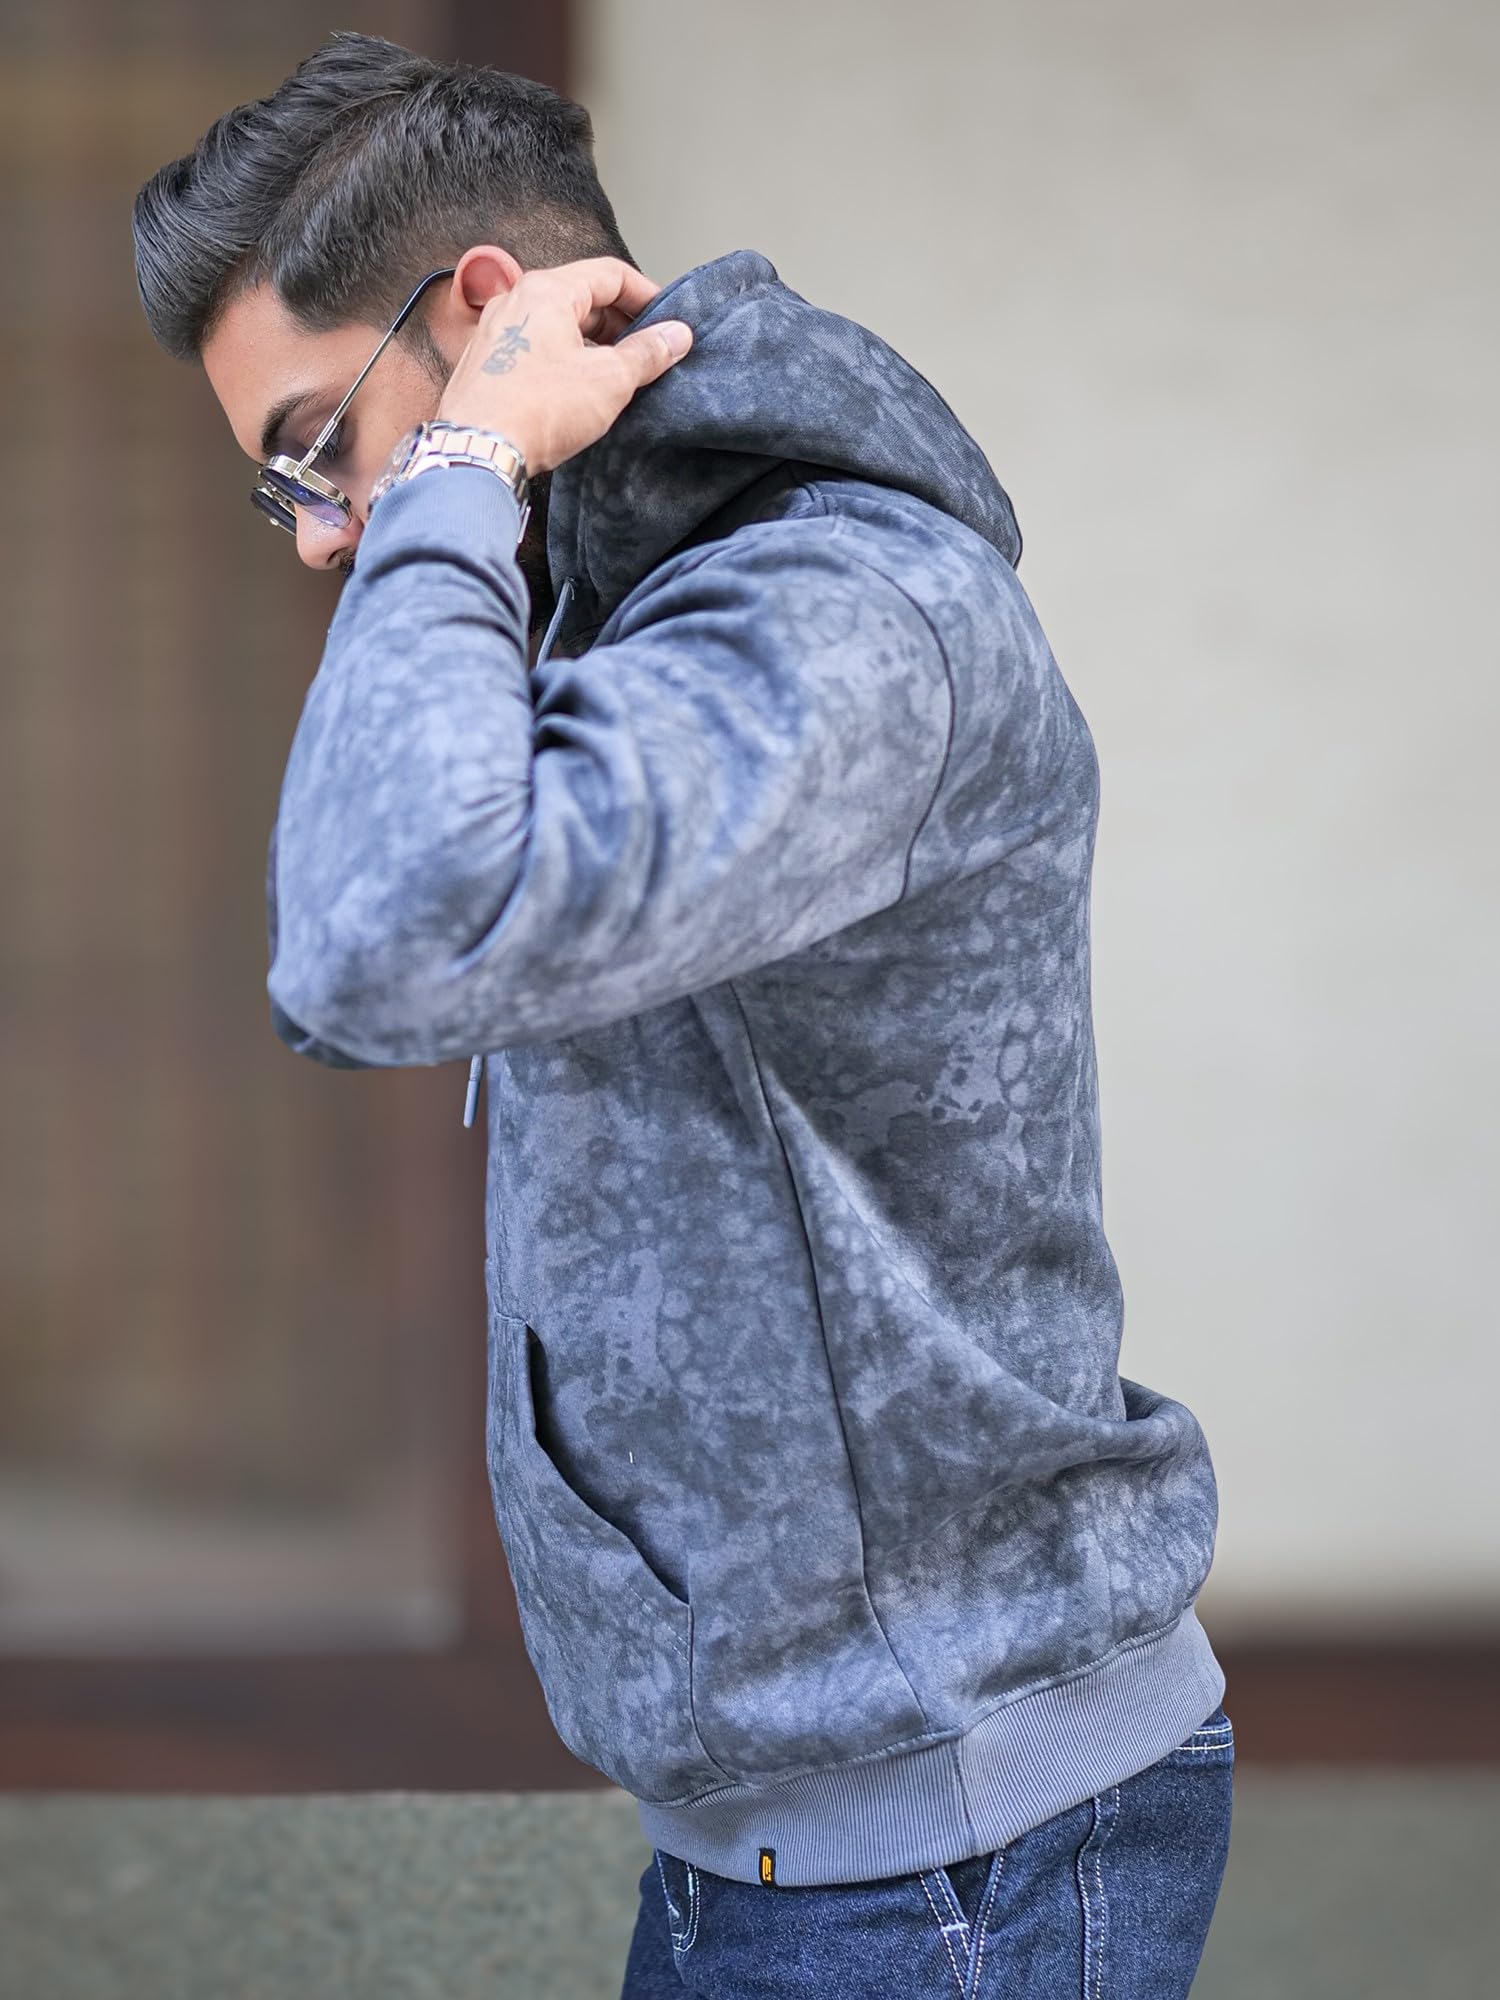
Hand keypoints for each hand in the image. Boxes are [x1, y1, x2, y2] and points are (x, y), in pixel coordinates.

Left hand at [434, 257, 692, 475]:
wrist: (478, 449)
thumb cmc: (536, 410)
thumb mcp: (609, 380)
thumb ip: (647, 353)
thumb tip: (675, 336)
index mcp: (547, 290)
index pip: (610, 274)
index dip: (646, 295)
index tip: (667, 321)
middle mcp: (516, 300)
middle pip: (582, 297)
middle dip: (620, 323)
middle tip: (647, 352)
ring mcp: (496, 331)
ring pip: (558, 324)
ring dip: (592, 344)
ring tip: (616, 376)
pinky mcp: (486, 362)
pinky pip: (535, 348)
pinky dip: (564, 359)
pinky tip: (579, 390)